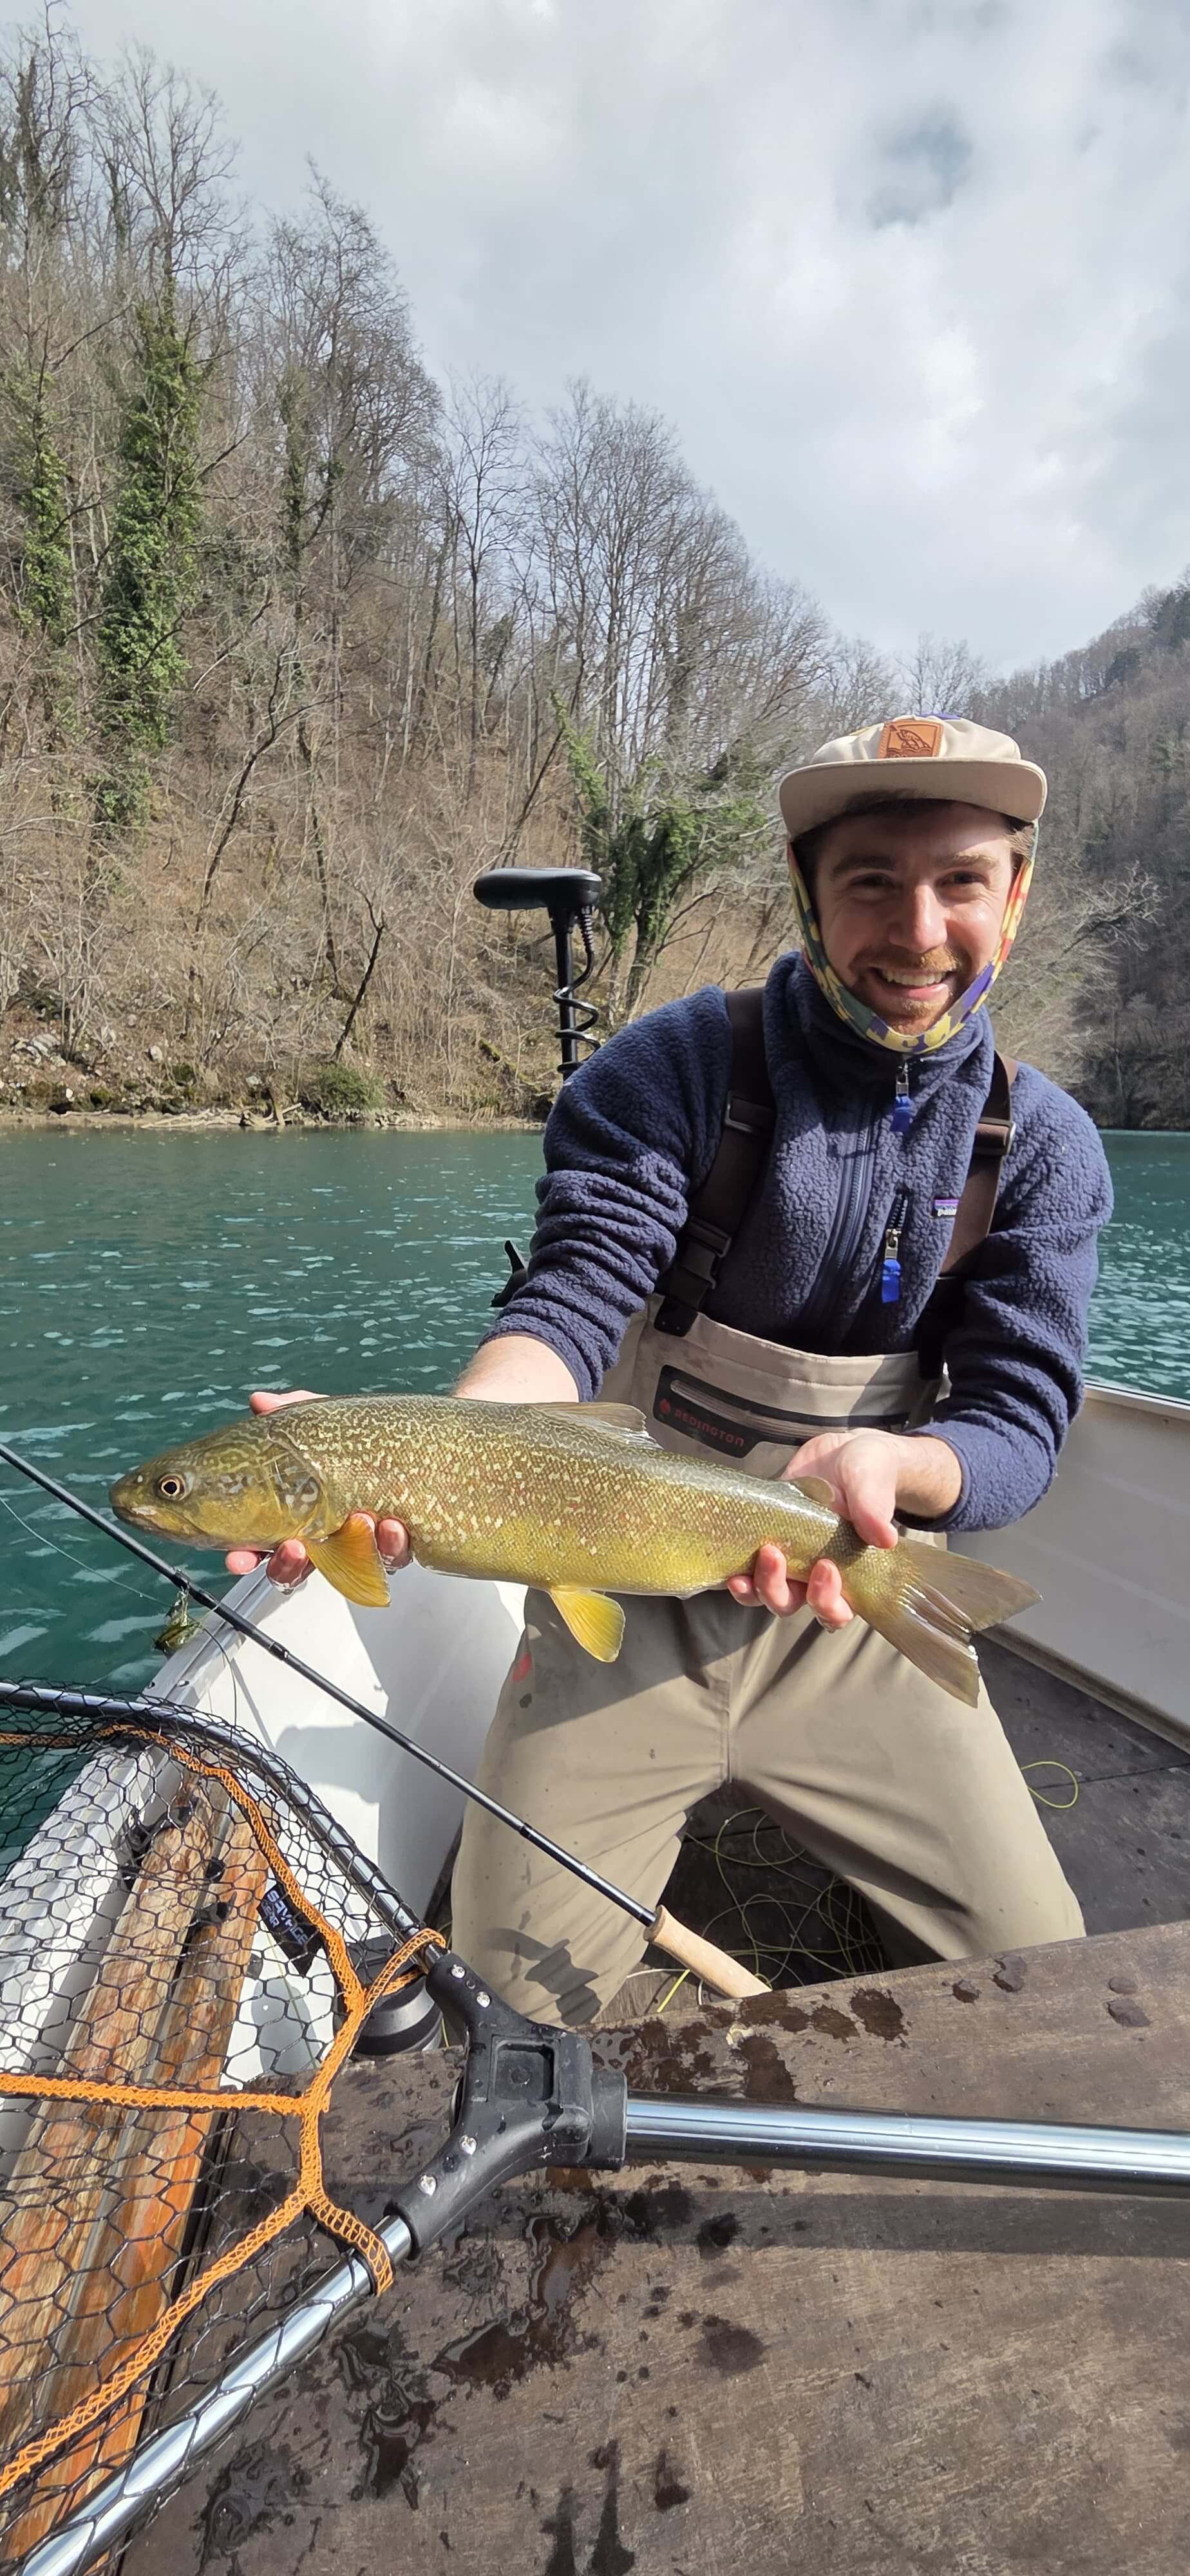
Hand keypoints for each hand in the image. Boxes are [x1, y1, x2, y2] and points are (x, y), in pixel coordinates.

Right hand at [224, 1390, 410, 1588]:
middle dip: (289, 1565)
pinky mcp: (399, 1544)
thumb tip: (259, 1401)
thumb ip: (292, 1415)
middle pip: (296, 1569)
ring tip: (359, 1522)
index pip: (262, 1544)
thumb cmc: (360, 1437)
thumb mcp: (323, 1424)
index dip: (246, 1556)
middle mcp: (324, 1537)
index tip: (237, 1558)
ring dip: (350, 1550)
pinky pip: (394, 1555)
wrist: (422, 1437)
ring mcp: (362, 1544)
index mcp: (295, 1514)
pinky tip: (393, 1525)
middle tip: (293, 1549)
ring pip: (348, 1566)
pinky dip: (392, 1542)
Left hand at [725, 1429, 905, 1629]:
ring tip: (742, 1569)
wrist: (843, 1454)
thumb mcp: (872, 1481)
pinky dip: (734, 1572)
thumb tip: (884, 1538)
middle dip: (779, 1591)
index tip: (825, 1568)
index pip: (836, 1611)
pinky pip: (745, 1567)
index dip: (827, 1604)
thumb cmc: (868, 1473)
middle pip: (791, 1605)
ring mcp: (786, 1559)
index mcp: (846, 1571)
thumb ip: (874, 1507)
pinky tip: (727, 1565)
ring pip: (764, 1592)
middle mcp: (812, 1573)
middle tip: (775, 1555)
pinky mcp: (763, 1539)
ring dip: (753, 1587)